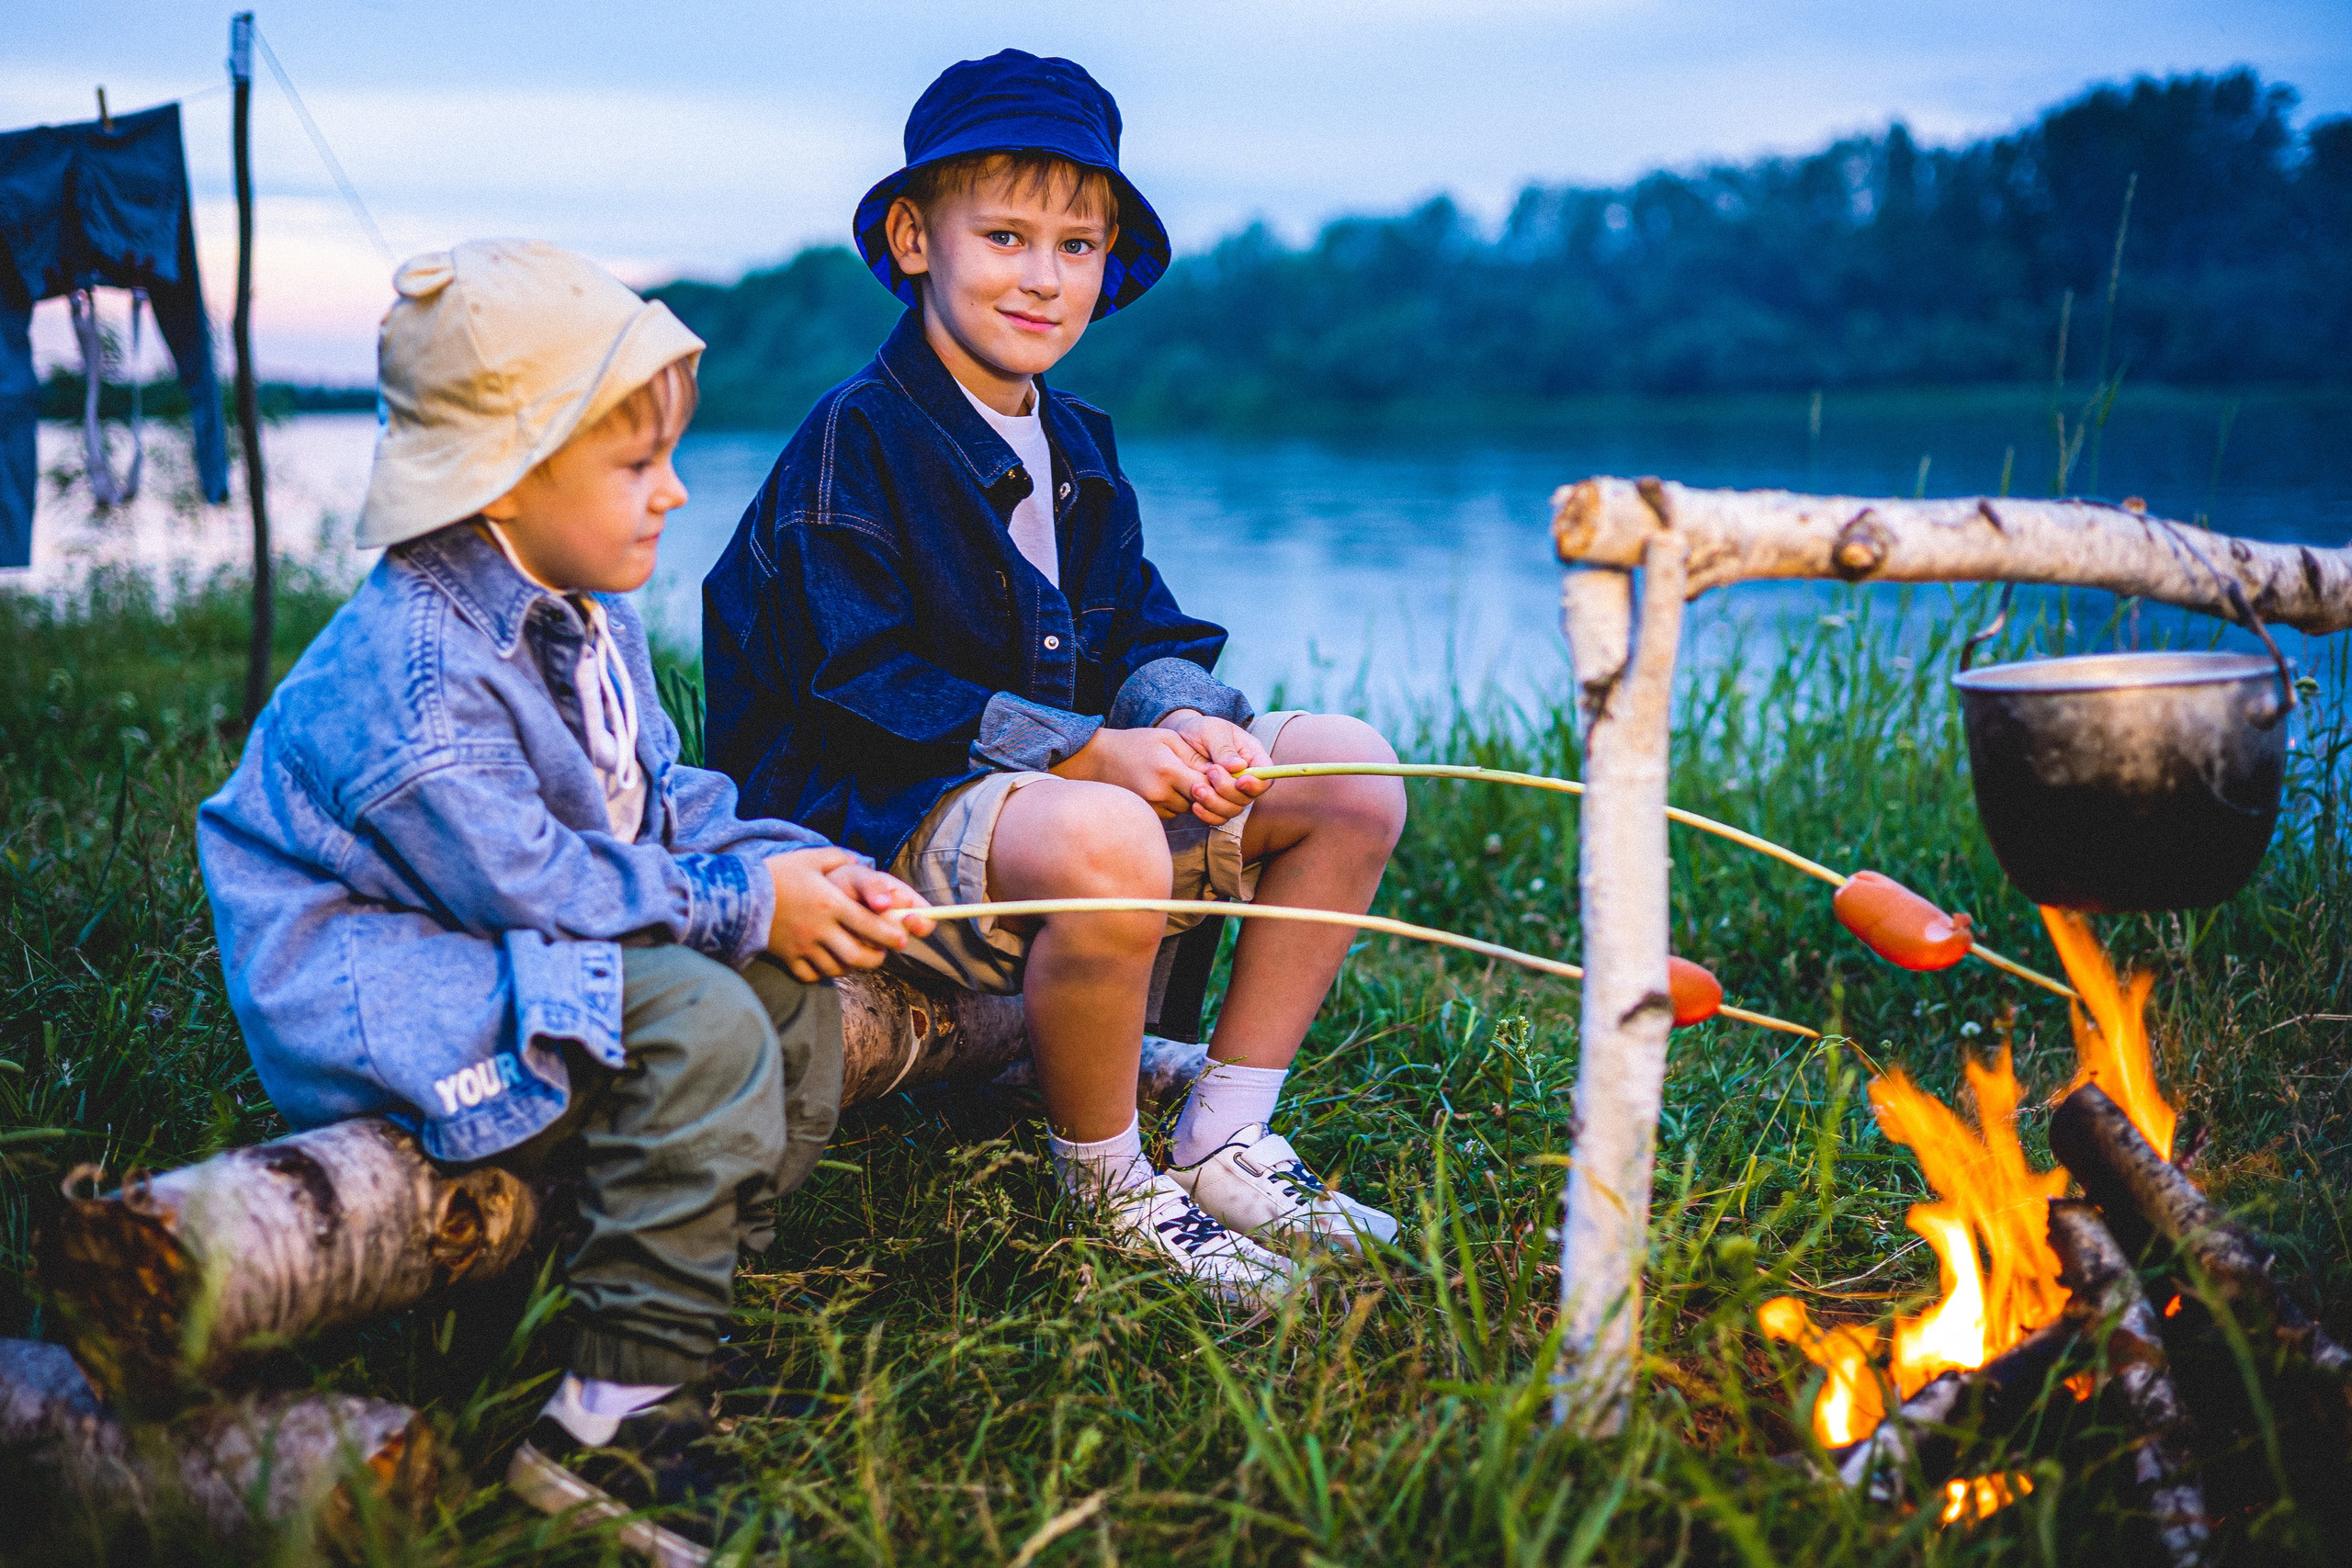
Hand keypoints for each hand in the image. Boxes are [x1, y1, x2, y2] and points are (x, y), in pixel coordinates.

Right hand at [765, 848, 931, 982]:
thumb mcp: (811, 858)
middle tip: (881, 953)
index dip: (891, 935)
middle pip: (857, 956)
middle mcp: (819, 929)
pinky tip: (826, 961)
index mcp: (830, 904)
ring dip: (851, 966)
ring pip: (837, 969)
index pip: (869, 925)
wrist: (737, 893)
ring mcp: (803, 947)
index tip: (903, 938)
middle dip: (876, 958)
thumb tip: (861, 861)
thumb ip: (840, 858)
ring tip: (855, 956)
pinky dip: (822, 973)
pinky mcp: (787, 958)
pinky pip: (811, 975)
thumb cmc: (778, 873)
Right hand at [1050, 725, 1210, 818]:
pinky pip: (1174, 812)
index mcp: (1167, 771)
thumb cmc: (1136, 744)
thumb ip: (1195, 756)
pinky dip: (1176, 802)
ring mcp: (1152, 807)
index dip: (1219, 779)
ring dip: (1191, 796)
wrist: (1098, 760)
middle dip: (1206, 787)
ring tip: (1178, 776)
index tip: (1221, 771)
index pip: (1208, 784)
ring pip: (1188, 807)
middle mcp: (1160, 794)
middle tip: (1202, 772)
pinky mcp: (1149, 815)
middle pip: (1201, 799)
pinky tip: (1166, 786)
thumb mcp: (1167, 739)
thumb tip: (1223, 771)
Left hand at [1158, 710, 1271, 824]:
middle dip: (1228, 790)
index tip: (1239, 781)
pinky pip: (1218, 818)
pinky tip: (1195, 805)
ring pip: (1233, 810)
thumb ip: (1224, 748)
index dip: (1256, 784)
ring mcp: (1230, 793)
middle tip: (1210, 772)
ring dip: (1215, 803)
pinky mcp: (1215, 802)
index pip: (1266, 778)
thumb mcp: (1212, 731)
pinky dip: (1208, 815)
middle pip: (1248, 797)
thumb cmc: (1201, 730)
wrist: (1180, 740)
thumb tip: (1238, 767)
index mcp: (1252, 757)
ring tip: (1196, 787)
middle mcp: (1245, 778)